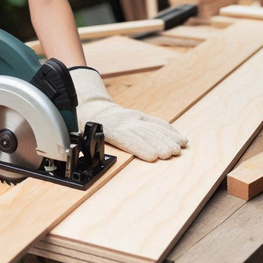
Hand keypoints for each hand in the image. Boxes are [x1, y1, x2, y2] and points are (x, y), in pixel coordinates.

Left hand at [70, 66, 187, 161]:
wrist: (91, 107)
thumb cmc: (86, 125)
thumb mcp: (82, 133)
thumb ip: (89, 144)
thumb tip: (90, 154)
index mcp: (110, 127)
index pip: (127, 138)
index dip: (141, 147)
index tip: (154, 155)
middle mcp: (125, 121)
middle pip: (144, 133)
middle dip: (159, 143)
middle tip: (172, 153)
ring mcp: (135, 117)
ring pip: (154, 127)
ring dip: (168, 137)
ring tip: (180, 147)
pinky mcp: (141, 116)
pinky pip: (157, 122)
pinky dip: (170, 130)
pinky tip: (180, 138)